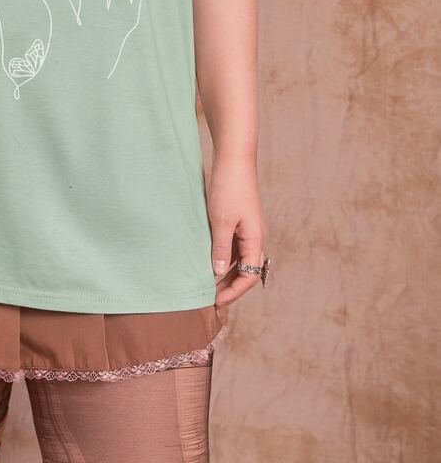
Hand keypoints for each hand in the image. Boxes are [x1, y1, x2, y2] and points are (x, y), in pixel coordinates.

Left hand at [206, 157, 268, 306]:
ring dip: (226, 274)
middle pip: (246, 272)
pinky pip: (235, 248)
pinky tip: (209, 261)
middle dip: (230, 287)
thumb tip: (218, 273)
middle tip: (209, 298)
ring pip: (240, 261)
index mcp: (256, 240)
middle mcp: (256, 238)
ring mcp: (249, 230)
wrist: (234, 160)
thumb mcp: (221, 221)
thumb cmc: (229, 189)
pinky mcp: (241, 223)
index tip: (215, 302)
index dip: (233, 292)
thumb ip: (221, 249)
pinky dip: (224, 258)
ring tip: (207, 284)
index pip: (249, 277)